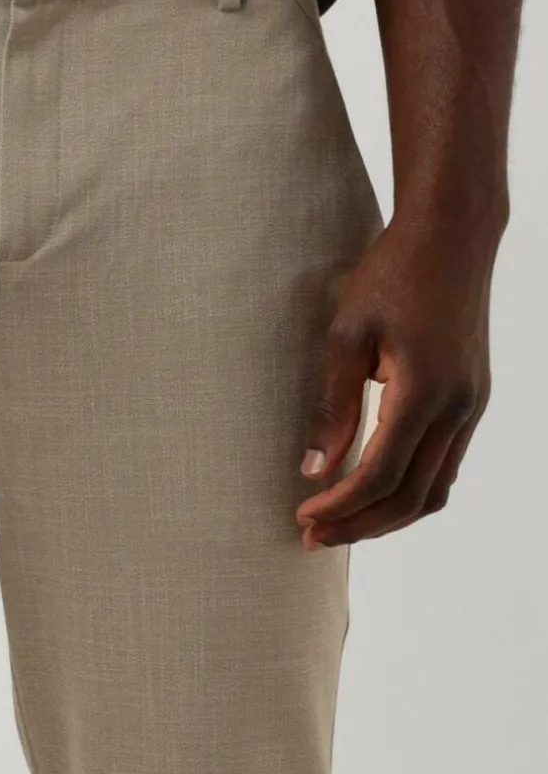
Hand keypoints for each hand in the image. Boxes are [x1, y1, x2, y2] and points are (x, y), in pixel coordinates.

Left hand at [295, 211, 501, 548]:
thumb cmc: (392, 275)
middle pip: (412, 497)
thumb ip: (333, 408)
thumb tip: (315, 469)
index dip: (339, 506)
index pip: (380, 475)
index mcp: (424, 392)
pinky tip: (376, 488)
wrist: (451, 235)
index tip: (302, 516)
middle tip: (314, 538)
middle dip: (361, 525)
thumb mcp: (347, 336)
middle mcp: (457, 408)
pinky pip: (446, 465)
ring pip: (436, 489)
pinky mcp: (471, 399)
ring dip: (387, 514)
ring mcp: (471, 406)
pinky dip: (410, 489)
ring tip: (342, 523)